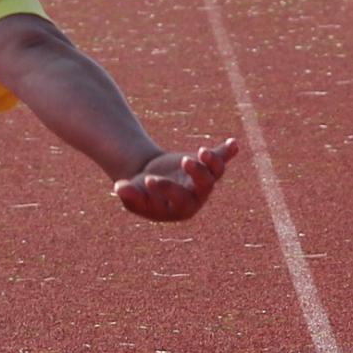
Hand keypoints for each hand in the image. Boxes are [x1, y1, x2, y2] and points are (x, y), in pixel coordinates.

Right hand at [112, 138, 239, 220]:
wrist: (148, 180)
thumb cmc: (140, 192)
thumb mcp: (132, 195)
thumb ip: (128, 194)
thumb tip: (120, 187)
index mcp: (181, 208)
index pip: (180, 200)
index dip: (167, 189)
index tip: (151, 179)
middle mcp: (197, 196)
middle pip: (204, 187)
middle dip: (196, 173)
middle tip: (183, 161)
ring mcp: (203, 180)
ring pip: (214, 173)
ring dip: (212, 161)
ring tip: (203, 151)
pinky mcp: (205, 165)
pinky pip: (220, 159)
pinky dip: (227, 151)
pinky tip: (233, 143)